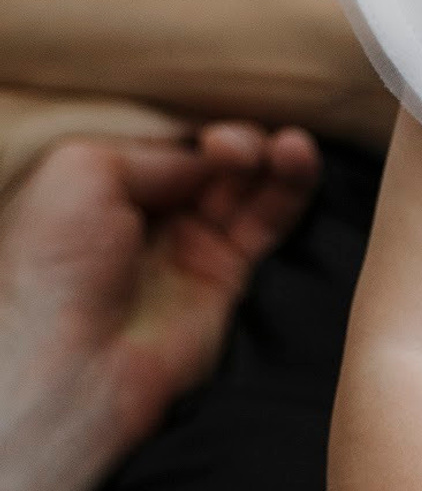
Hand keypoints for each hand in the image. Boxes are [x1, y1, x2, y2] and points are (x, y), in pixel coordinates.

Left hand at [0, 123, 319, 490]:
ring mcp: (187, 248)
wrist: (66, 360)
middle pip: (212, 163)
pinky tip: (298, 159)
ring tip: (290, 146)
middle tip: (239, 149)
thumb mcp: (82, 168)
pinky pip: (266, 226)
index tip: (212, 134)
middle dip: (236, 145)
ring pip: (246, 189)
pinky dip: (288, 191)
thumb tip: (211, 157)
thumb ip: (157, 152)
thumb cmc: (53, 263)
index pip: (169, 143)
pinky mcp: (225, 280)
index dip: (197, 130)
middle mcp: (147, 216)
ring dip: (273, 159)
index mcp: (101, 187)